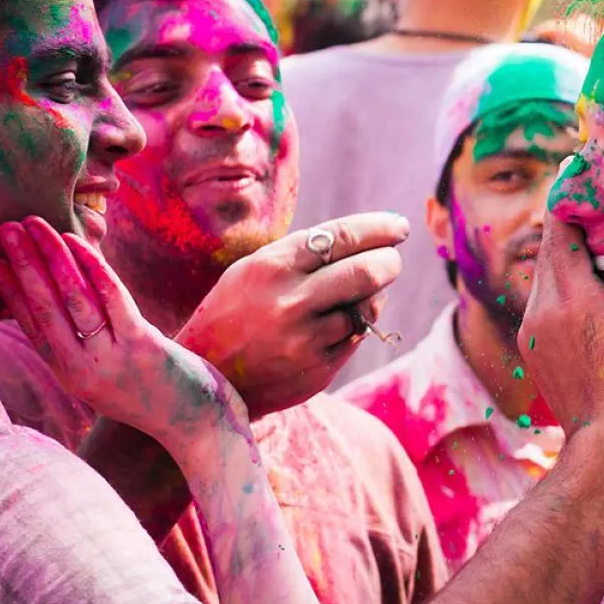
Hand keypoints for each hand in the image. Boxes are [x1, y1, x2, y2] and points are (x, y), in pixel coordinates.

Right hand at [0, 218, 242, 449]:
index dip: (9, 291)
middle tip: (4, 230)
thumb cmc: (162, 395)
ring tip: (32, 228)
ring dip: (50, 259)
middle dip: (22, 266)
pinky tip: (77, 243)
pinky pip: (112, 299)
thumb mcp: (113, 376)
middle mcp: (84, 369)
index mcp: (72, 375)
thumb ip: (90, 347)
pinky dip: (92, 268)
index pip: (31, 326)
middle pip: (43, 309)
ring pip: (72, 300)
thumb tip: (72, 305)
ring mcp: (111, 358)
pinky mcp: (142, 346)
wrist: (202, 427)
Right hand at [177, 212, 408, 418]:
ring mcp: (306, 340)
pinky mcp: (318, 370)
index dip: (379, 228)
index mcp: (272, 267)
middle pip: (366, 272)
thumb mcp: (256, 269)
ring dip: (374, 296)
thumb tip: (372, 243)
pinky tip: (341, 321)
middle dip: (389, 261)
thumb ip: (307, 255)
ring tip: (361, 292)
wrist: (206, 378)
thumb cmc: (236, 310)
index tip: (398, 226)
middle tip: (392, 258)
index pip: (342, 236)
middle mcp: (290, 302)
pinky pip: (356, 337)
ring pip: (367, 308)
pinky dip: (357, 324)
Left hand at [517, 206, 603, 460]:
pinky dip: (573, 289)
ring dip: (573, 258)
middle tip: (596, 197)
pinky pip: (557, 308)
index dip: (570, 201)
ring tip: (601, 238)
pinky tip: (598, 289)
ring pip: (556, 281)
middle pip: (553, 255)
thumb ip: (577, 263)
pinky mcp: (546, 359)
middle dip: (572, 226)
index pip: (557, 232)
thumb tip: (563, 217)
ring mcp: (540, 338)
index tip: (580, 170)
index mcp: (556, 296)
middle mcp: (539, 313)